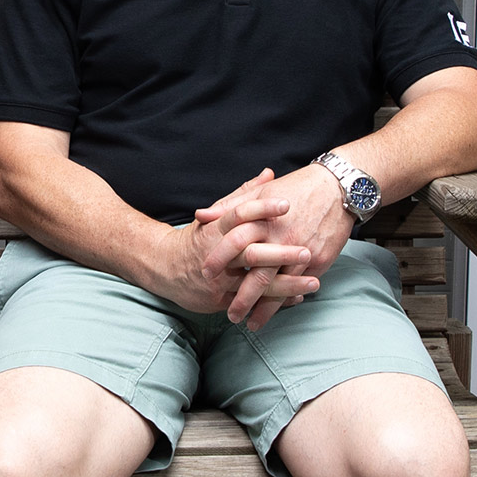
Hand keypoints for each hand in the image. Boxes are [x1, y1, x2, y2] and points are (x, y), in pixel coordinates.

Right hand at [152, 169, 315, 318]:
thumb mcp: (217, 215)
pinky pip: (252, 302)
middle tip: (307, 251)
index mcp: (216, 229)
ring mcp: (219, 280)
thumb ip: (244, 195)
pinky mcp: (221, 300)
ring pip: (255, 284)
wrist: (164, 268)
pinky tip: (297, 298)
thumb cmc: (197, 239)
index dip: (262, 209)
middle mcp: (218, 255)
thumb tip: (270, 174)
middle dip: (281, 254)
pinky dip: (276, 301)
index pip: (239, 215)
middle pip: (251, 254)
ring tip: (313, 283)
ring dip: (286, 285)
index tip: (286, 204)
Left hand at [194, 164, 352, 329]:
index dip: (218, 258)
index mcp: (263, 219)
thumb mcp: (260, 192)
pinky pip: (299, 286)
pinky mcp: (318, 261)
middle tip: (229, 315)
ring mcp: (301, 252)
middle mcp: (281, 238)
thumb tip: (200, 216)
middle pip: (257, 274)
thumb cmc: (295, 188)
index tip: (206, 274)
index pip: (234, 241)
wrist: (338, 188)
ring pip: (279, 287)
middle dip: (242, 299)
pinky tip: (275, 311)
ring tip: (250, 323)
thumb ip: (229, 206)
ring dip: (264, 309)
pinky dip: (287, 301)